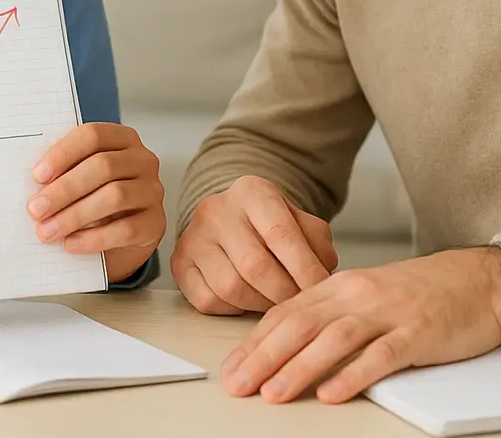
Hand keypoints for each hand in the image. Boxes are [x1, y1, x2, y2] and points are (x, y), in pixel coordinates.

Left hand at [28, 123, 164, 281]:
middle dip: (65, 189)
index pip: (93, 136)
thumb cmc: (94, 198)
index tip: (37, 175)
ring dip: (75, 215)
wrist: (120, 236)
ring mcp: (152, 191)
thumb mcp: (81, 178)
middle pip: (103, 166)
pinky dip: (94, 238)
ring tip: (48, 231)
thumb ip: (63, 173)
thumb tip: (31, 184)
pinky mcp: (154, 223)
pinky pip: (125, 229)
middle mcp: (142, 160)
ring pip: (115, 196)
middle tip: (36, 209)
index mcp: (121, 139)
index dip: (63, 153)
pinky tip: (71, 244)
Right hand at [171, 175, 338, 314]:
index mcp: (251, 192)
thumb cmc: (270, 225)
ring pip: (231, 288)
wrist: (231, 218)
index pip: (280, 233)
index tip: (320, 289)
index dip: (305, 268)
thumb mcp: (300, 222)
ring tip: (275, 301)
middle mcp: (216, 209)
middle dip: (284, 293)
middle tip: (299, 303)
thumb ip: (317, 245)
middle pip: (254, 266)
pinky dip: (233, 309)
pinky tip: (247, 299)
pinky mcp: (179, 264)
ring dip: (260, 304)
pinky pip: (208, 300)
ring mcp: (193, 237)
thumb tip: (320, 278)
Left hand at [221, 247, 500, 404]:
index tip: (230, 370)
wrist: (481, 280)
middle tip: (237, 386)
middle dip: (263, 357)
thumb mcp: (367, 297)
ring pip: (334, 339)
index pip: (285, 313)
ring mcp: (389, 312)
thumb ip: (330, 316)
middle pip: (300, 324)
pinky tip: (333, 393)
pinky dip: (355, 375)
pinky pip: (382, 355)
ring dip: (300, 367)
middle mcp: (358, 294)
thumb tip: (286, 350)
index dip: (253, 342)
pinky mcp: (419, 332)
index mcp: (340, 286)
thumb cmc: (421, 294)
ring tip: (273, 393)